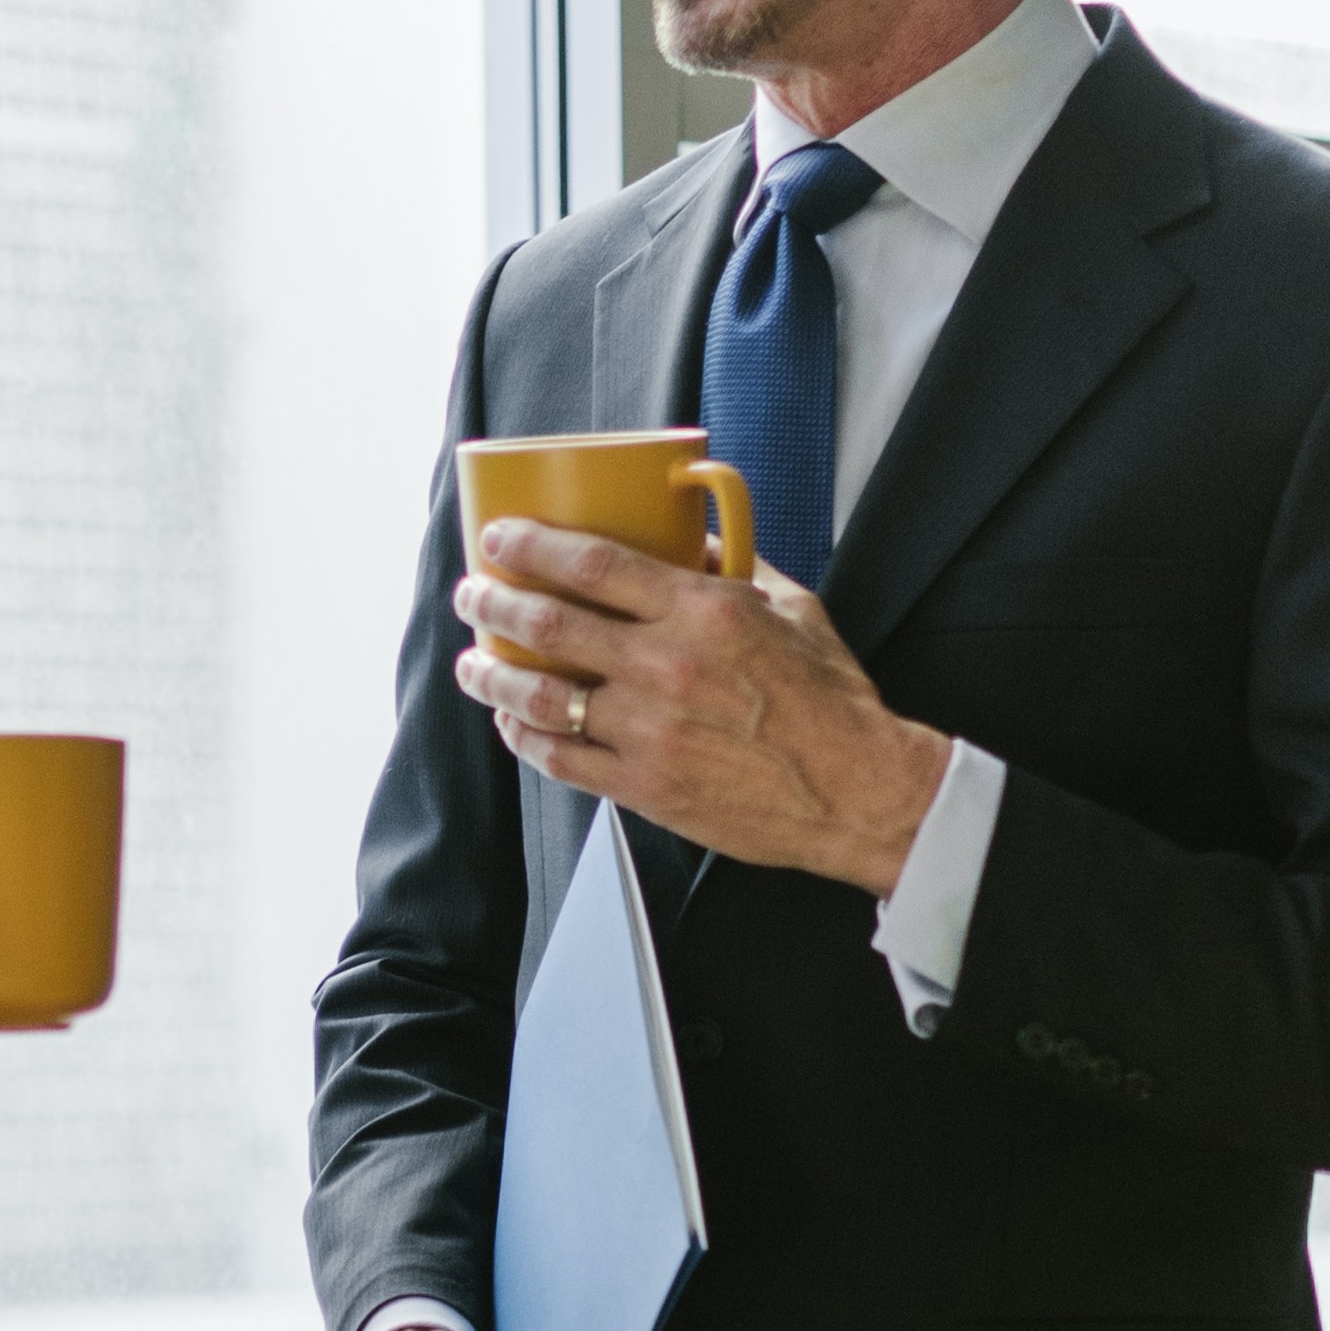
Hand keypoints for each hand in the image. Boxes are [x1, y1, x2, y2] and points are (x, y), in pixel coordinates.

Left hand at [452, 520, 950, 895]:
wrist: (857, 793)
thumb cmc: (831, 703)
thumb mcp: (794, 611)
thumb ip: (735, 569)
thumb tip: (690, 537)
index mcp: (703, 613)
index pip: (593, 564)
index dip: (532, 546)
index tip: (500, 537)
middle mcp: (666, 667)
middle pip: (549, 624)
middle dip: (494, 602)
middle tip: (472, 593)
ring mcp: (649, 731)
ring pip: (539, 695)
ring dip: (491, 674)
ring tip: (474, 661)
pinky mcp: (643, 787)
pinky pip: (560, 758)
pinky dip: (524, 736)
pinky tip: (511, 721)